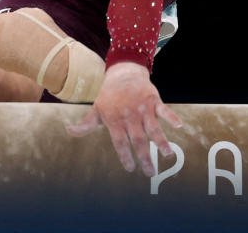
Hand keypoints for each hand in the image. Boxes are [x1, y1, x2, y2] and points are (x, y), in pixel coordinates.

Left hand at [65, 61, 181, 176]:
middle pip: (137, 139)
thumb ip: (86, 124)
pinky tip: (178, 126)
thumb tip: (68, 131)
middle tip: (150, 173)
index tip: (130, 168)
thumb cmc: (109, 96)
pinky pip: (164, 110)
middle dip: (144, 157)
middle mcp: (129, 115)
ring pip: (153, 128)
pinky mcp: (153, 100)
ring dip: (161, 142)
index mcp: (114, 120)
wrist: (123, 74)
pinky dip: (171, 117)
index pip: (119, 142)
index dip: (125, 155)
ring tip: (167, 156)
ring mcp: (142, 108)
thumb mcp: (97, 110)